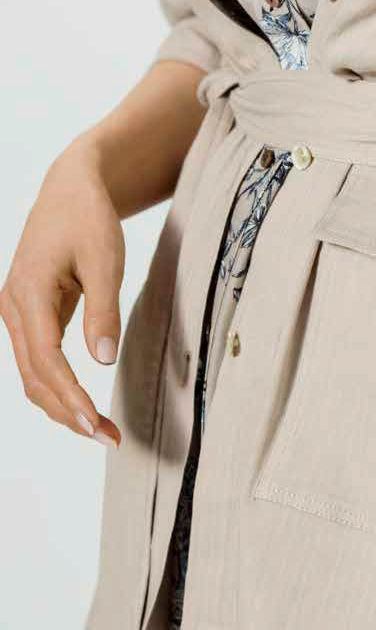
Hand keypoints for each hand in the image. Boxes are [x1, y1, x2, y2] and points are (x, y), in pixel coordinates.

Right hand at [2, 137, 124, 448]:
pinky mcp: (30, 317)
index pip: (46, 359)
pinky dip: (60, 389)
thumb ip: (103, 309)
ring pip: (32, 375)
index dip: (70, 396)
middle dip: (68, 413)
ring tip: (102, 431)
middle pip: (34, 377)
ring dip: (63, 407)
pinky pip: (39, 363)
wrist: (70, 190)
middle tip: (109, 438)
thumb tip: (103, 361)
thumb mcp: (105, 259)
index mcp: (27, 293)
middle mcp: (13, 308)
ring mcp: (17, 315)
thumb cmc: (89, 220)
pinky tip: (85, 408)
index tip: (95, 423)